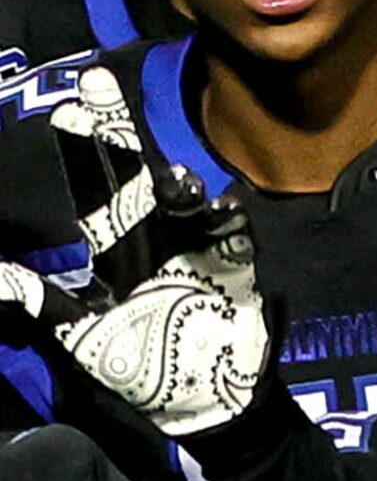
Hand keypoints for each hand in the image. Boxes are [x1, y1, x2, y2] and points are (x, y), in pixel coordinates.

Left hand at [43, 69, 270, 435]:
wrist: (207, 396)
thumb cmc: (139, 366)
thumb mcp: (76, 338)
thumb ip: (40, 301)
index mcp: (104, 247)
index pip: (85, 185)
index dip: (76, 148)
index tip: (64, 108)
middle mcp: (143, 232)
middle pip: (127, 169)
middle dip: (112, 129)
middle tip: (94, 84)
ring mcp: (189, 238)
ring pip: (175, 192)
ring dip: (166, 180)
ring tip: (162, 178)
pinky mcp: (231, 255)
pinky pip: (227, 224)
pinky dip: (221, 213)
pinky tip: (216, 204)